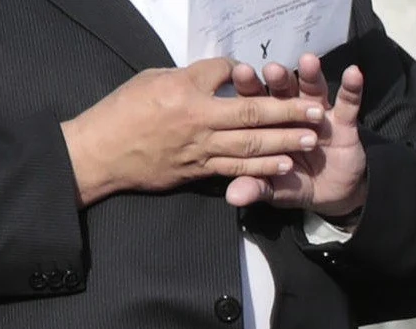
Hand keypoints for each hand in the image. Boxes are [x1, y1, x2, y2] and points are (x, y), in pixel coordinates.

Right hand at [61, 59, 325, 207]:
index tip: (259, 71)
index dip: (244, 71)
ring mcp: (200, 147)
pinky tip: (285, 165)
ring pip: (250, 144)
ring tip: (311, 137)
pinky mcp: (198, 170)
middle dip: (288, 110)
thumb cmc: (120, 111)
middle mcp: (197, 118)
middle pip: (251, 112)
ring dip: (284, 141)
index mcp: (183, 88)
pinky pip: (236, 169)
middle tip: (316, 109)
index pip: (224, 72)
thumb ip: (187, 78)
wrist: (100, 153)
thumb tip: (214, 76)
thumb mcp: (151, 80)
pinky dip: (262, 168)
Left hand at [226, 56, 368, 218]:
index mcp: (267, 124)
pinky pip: (349, 103)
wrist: (332, 195)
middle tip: (272, 69)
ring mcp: (318, 114)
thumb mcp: (275, 189)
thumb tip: (233, 197)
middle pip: (282, 89)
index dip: (247, 87)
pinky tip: (353, 73)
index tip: (241, 73)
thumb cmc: (295, 184)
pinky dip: (352, 88)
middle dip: (278, 78)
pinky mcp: (344, 122)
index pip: (254, 102)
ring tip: (308, 62)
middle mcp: (290, 112)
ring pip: (313, 90)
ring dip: (311, 75)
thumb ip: (256, 187)